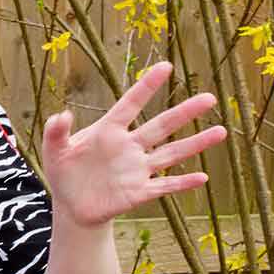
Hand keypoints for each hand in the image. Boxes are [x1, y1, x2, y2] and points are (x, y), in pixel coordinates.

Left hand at [38, 61, 225, 228]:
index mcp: (109, 131)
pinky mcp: (138, 193)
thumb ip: (55, 132)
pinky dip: (181, 183)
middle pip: (161, 126)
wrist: (71, 207)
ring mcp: (137, 169)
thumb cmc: (64, 173)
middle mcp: (129, 147)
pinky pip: (164, 186)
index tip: (166, 66)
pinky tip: (202, 178)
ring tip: (220, 131)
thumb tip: (61, 115)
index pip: (131, 104)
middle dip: (185, 112)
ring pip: (171, 154)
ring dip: (195, 144)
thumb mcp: (53, 152)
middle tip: (210, 97)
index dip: (147, 86)